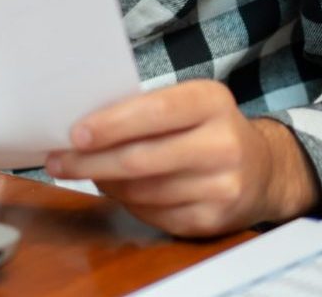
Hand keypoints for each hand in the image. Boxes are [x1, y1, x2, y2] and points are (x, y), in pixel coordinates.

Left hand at [43, 80, 319, 237]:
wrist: (264, 169)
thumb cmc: (207, 128)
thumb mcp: (188, 103)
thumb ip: (144, 109)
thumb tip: (80, 126)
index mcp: (212, 102)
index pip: (154, 112)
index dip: (111, 125)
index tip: (75, 134)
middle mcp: (223, 144)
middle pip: (141, 159)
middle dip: (91, 162)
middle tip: (57, 161)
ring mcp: (222, 186)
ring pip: (142, 191)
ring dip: (105, 183)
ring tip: (85, 172)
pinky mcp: (213, 219)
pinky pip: (153, 214)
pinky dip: (127, 202)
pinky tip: (117, 190)